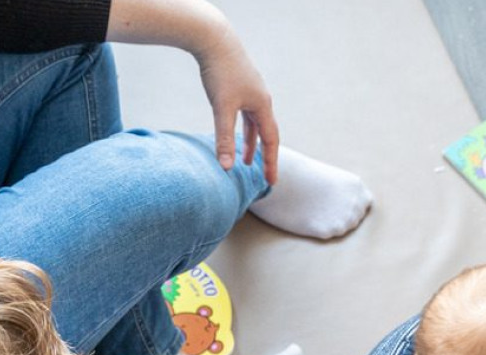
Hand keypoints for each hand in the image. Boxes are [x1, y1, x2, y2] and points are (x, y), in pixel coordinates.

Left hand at [195, 27, 279, 183]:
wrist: (214, 40)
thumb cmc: (220, 73)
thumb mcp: (222, 109)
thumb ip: (224, 139)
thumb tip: (226, 167)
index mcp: (262, 106)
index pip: (271, 142)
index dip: (271, 163)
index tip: (271, 182)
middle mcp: (261, 100)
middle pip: (267, 134)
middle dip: (265, 156)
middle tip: (263, 176)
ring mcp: (252, 93)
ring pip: (255, 125)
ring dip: (252, 143)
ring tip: (246, 161)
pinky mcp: (241, 87)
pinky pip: (246, 114)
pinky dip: (243, 128)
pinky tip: (234, 132)